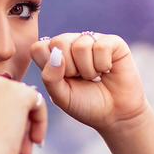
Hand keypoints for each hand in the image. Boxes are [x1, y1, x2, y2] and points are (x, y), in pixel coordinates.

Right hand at [0, 72, 47, 153]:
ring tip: (26, 149)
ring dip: (28, 124)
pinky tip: (33, 140)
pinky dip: (40, 122)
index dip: (0, 116)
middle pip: (9, 96)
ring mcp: (1, 84)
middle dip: (16, 121)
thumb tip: (16, 107)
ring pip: (24, 100)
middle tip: (19, 147)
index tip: (1, 134)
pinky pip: (38, 103)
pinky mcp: (20, 92)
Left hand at [30, 32, 147, 133]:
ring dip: (88, 70)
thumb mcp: (61, 96)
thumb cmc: (85, 104)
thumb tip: (56, 55)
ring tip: (93, 76)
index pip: (38, 48)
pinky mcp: (112, 41)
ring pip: (80, 46)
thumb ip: (50, 77)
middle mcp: (71, 43)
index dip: (49, 67)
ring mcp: (91, 40)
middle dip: (69, 69)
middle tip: (79, 79)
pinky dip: (103, 65)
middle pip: (58, 42)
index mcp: (54, 55)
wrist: (115, 113)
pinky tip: (107, 70)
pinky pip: (101, 47)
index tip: (62, 81)